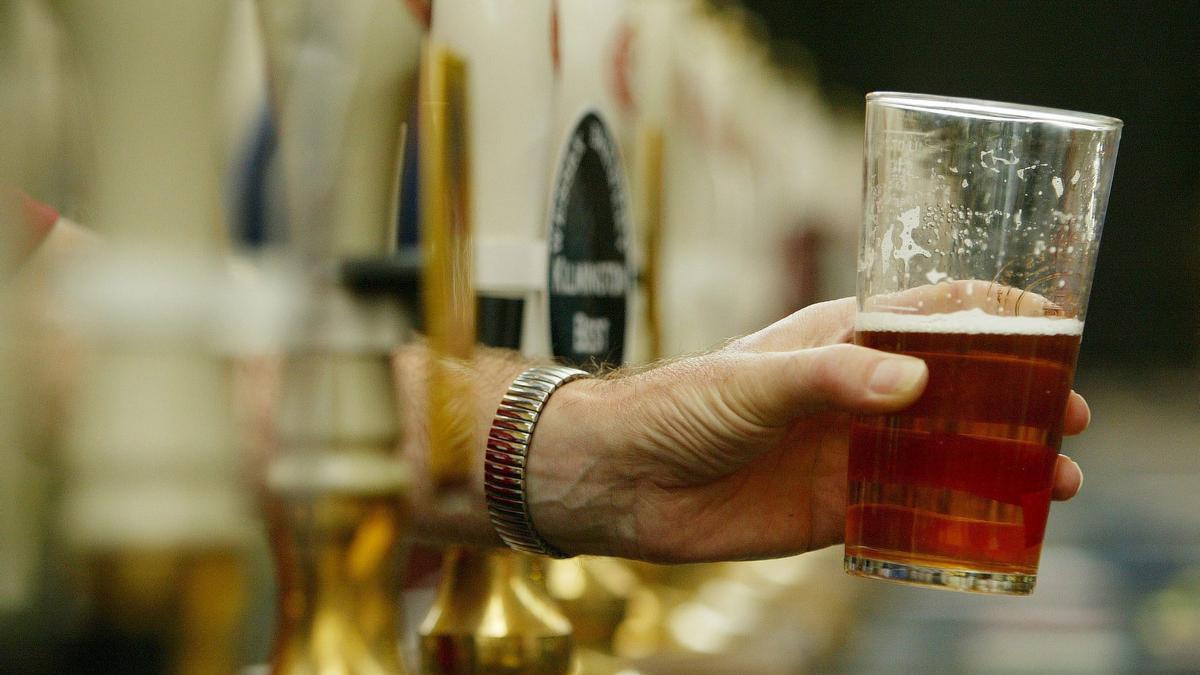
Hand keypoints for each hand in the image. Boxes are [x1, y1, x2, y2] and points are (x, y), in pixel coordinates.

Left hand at [531, 298, 1087, 562]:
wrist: (625, 479)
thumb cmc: (680, 405)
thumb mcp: (757, 381)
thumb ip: (832, 378)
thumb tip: (917, 382)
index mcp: (840, 340)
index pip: (932, 315)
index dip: (997, 318)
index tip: (1057, 329)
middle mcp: (854, 391)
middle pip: (955, 387)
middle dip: (1016, 398)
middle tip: (1069, 418)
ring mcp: (848, 449)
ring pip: (943, 451)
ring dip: (1001, 462)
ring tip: (1058, 482)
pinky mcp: (835, 507)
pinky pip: (909, 509)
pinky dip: (956, 515)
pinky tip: (998, 529)